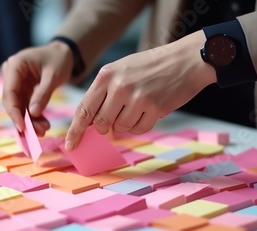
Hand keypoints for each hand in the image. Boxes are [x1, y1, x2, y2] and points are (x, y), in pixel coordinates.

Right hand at [2, 41, 72, 135]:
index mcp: (14, 66)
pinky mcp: (23, 90)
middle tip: (38, 133)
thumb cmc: (59, 59)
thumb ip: (43, 94)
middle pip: (12, 102)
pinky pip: (25, 106)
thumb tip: (33, 113)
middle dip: (24, 119)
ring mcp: (16, 83)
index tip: (22, 128)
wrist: (64, 53)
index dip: (14, 112)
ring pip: (19, 107)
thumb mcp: (53, 76)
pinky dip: (34, 116)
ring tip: (44, 131)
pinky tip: (44, 125)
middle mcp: (11, 74)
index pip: (9, 93)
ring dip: (30, 120)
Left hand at [65, 30, 216, 149]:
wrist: (186, 59)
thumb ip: (104, 93)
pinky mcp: (154, 108)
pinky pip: (138, 129)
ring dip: (127, 123)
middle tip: (117, 116)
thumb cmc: (151, 66)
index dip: (75, 130)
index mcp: (106, 75)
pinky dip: (141, 125)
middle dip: (105, 127)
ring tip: (139, 104)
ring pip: (120, 128)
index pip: (84, 109)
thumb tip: (92, 124)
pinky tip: (150, 109)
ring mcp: (137, 98)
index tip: (70, 145)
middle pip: (100, 123)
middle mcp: (119, 86)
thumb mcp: (121, 70)